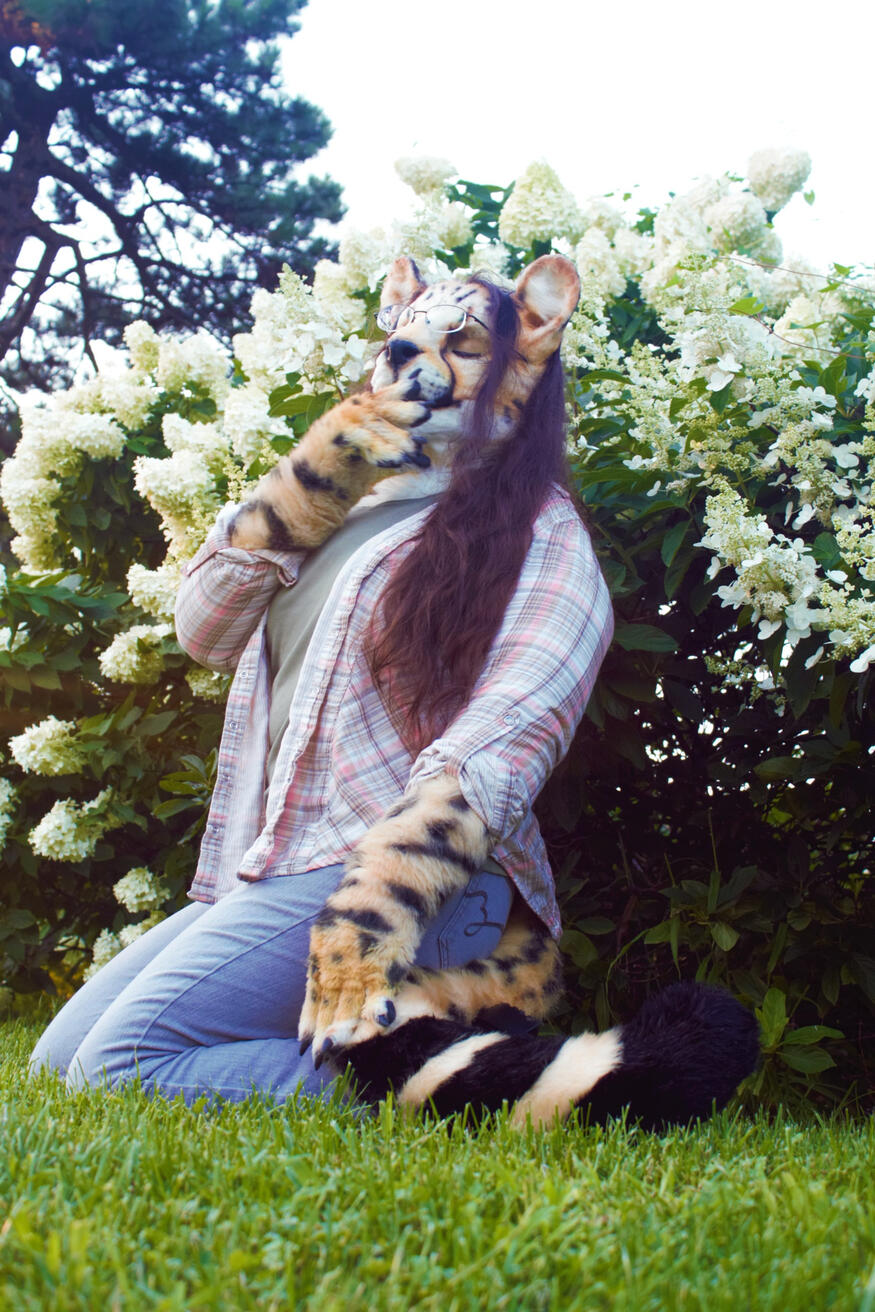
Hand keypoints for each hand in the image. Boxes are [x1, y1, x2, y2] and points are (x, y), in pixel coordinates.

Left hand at [297, 877, 411, 1066]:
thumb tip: (316, 997)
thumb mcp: (331, 931)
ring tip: (335, 1050)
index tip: (302, 1047)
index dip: (309, 1020)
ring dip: (346, 1025)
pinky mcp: (389, 954)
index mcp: (322, 950)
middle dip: (324, 1031)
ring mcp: (363, 956)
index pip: (315, 993)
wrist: (387, 876)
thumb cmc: (361, 907)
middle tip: (316, 1059)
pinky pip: (385, 983)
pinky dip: (382, 1003)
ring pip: (353, 998)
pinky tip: (382, 1022)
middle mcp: (339, 956)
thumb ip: (325, 963)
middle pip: (331, 1001)